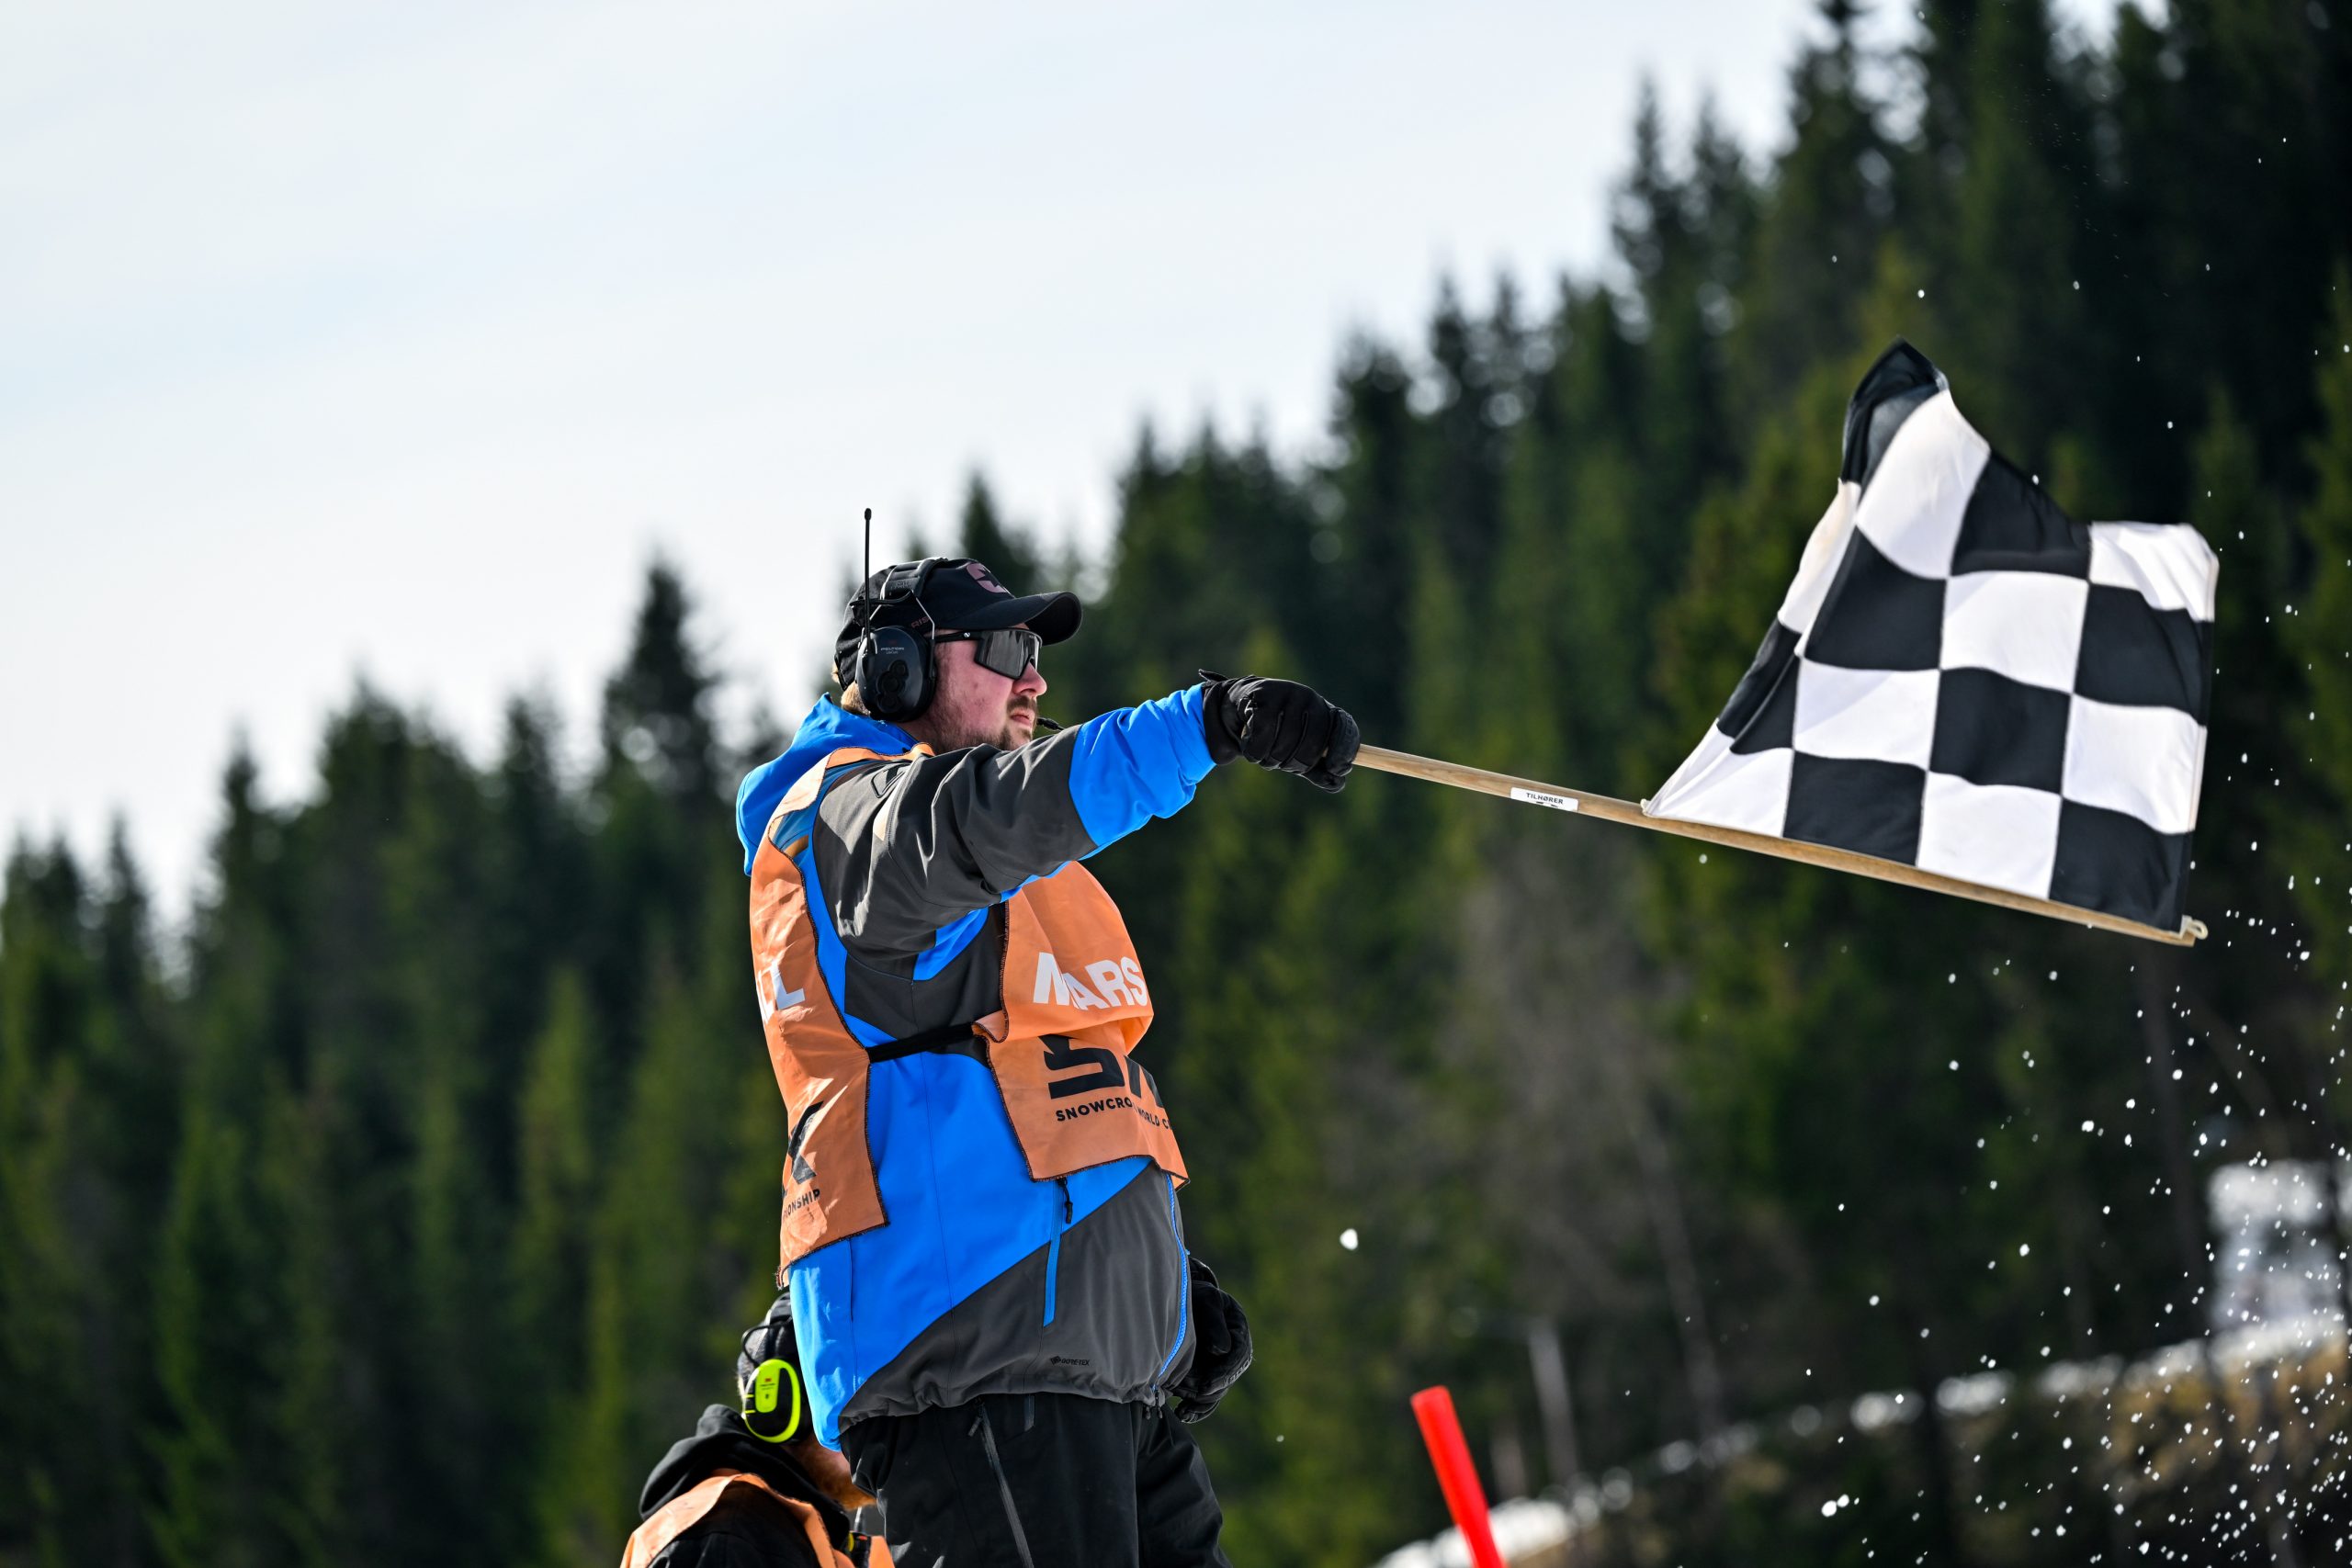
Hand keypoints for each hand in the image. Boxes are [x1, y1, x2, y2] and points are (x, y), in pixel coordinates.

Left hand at [1168, 1257, 1252, 1422]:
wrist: (1182, 1298)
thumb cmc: (1194, 1294)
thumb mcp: (1205, 1301)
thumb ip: (1215, 1323)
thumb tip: (1222, 1350)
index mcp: (1239, 1330)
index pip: (1237, 1356)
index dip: (1223, 1373)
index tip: (1206, 1385)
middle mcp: (1233, 1351)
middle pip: (1226, 1378)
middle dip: (1207, 1389)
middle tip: (1187, 1394)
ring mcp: (1220, 1364)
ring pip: (1216, 1391)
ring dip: (1200, 1403)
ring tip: (1182, 1411)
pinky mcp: (1206, 1373)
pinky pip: (1206, 1397)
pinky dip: (1196, 1408)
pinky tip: (1184, 1415)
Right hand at [1200, 673, 1359, 791]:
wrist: (1240, 708)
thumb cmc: (1277, 733)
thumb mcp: (1299, 752)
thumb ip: (1318, 771)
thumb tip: (1337, 784)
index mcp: (1325, 711)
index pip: (1345, 728)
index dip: (1343, 750)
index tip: (1337, 770)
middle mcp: (1310, 698)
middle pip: (1312, 744)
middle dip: (1294, 764)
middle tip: (1280, 764)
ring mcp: (1287, 693)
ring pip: (1284, 743)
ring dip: (1270, 760)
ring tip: (1264, 754)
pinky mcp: (1262, 694)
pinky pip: (1262, 736)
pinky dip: (1254, 751)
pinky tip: (1249, 744)